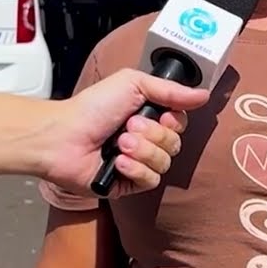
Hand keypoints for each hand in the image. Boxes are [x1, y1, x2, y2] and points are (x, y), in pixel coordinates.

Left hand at [37, 68, 210, 197]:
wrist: (63, 136)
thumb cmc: (92, 107)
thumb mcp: (132, 83)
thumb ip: (170, 89)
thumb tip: (203, 94)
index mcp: (148, 116)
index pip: (180, 123)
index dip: (173, 121)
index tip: (157, 113)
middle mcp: (145, 140)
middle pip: (175, 144)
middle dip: (153, 134)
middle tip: (128, 126)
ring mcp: (137, 163)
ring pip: (164, 163)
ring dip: (142, 150)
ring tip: (119, 143)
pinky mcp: (128, 184)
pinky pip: (150, 181)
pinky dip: (135, 169)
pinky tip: (117, 161)